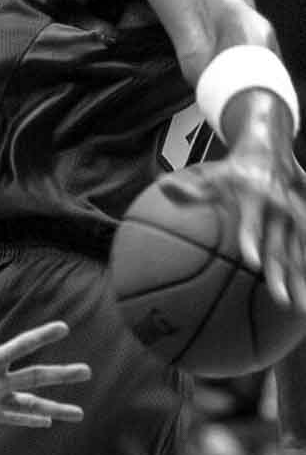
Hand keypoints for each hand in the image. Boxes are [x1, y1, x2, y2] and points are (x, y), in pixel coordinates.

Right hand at [0, 279, 90, 425]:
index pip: (21, 346)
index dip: (43, 335)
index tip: (64, 327)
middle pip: (35, 378)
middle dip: (63, 375)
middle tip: (87, 371)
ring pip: (30, 405)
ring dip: (56, 408)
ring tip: (79, 413)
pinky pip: (13, 417)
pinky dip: (30, 418)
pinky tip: (47, 420)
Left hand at [164, 152, 305, 310]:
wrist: (270, 146)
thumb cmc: (236, 168)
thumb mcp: (213, 176)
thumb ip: (192, 189)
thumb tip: (163, 186)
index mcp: (255, 198)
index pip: (252, 223)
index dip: (252, 242)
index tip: (252, 263)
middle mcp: (279, 208)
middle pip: (280, 246)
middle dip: (282, 274)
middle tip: (281, 301)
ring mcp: (294, 216)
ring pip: (299, 252)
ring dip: (301, 279)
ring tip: (301, 307)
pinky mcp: (302, 220)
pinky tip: (305, 295)